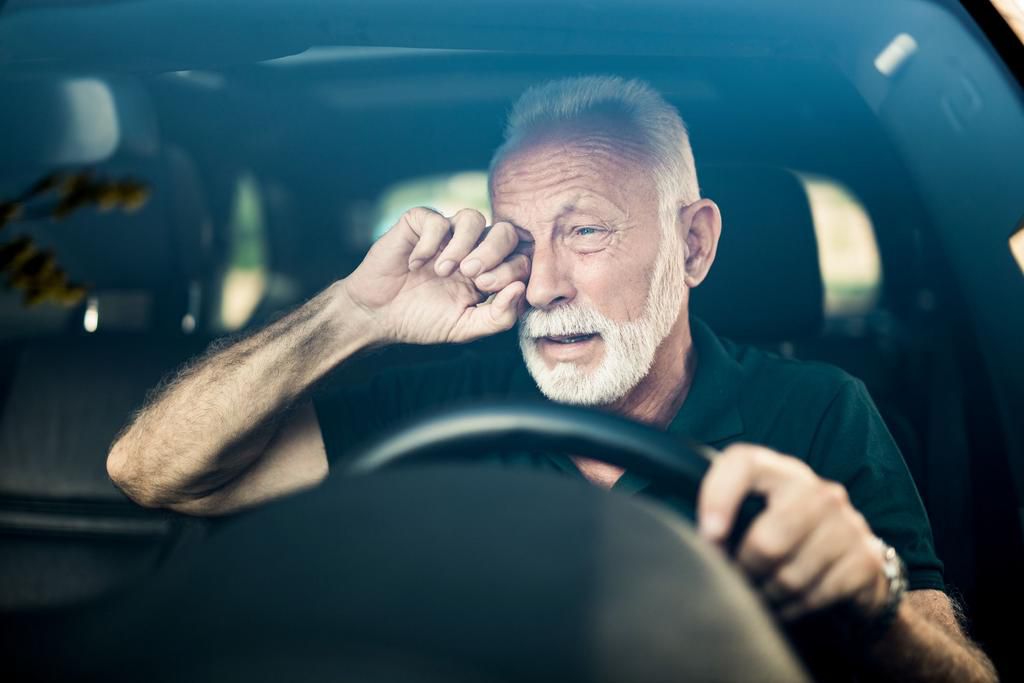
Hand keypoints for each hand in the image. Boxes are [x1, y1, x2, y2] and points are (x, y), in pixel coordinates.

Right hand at [342, 207, 529, 344]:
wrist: (378, 315)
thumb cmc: (423, 321)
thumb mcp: (466, 328)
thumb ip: (499, 316)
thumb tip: (520, 289)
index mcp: (490, 271)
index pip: (520, 256)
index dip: (512, 268)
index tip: (486, 289)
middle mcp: (472, 248)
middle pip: (505, 231)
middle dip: (494, 252)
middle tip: (473, 276)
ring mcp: (446, 234)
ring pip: (473, 217)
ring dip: (463, 244)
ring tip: (444, 270)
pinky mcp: (419, 224)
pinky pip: (435, 219)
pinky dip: (429, 242)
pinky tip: (415, 264)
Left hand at [697, 444, 889, 621]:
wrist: (855, 563)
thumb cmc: (786, 536)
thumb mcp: (757, 513)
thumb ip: (725, 514)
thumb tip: (689, 543)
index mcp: (780, 471)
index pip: (743, 463)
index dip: (718, 496)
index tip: (707, 536)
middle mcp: (817, 490)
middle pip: (767, 540)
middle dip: (745, 571)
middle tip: (736, 580)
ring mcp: (846, 523)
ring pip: (790, 576)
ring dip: (768, 595)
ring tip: (761, 594)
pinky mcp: (865, 559)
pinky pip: (816, 596)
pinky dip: (794, 608)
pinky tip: (787, 604)